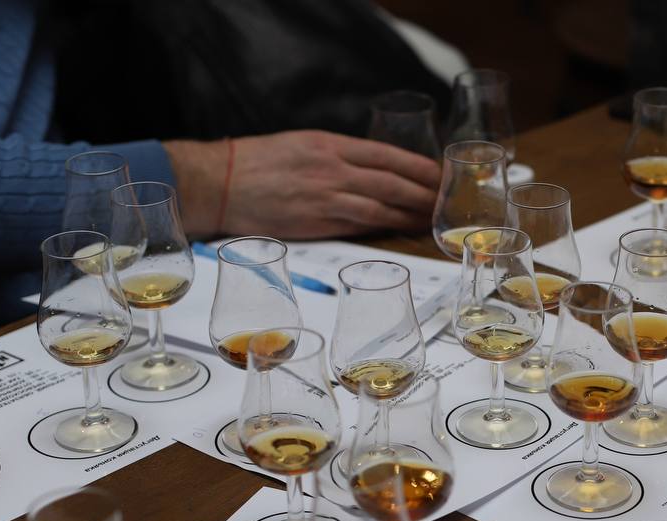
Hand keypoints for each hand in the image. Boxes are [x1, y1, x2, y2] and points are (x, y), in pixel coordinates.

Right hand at [165, 130, 440, 238]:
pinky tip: (401, 230)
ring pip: (381, 206)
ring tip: (432, 219)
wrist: (219, 183)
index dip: (418, 166)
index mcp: (329, 145)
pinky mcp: (317, 223)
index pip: (387, 155)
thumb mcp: (300, 145)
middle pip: (392, 181)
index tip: (439, 173)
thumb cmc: (255, 163)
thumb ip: (334, 157)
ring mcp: (326, 197)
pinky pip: (360, 225)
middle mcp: (332, 169)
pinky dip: (384, 227)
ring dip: (411, 214)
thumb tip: (367, 171)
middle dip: (424, 192)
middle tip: (447, 200)